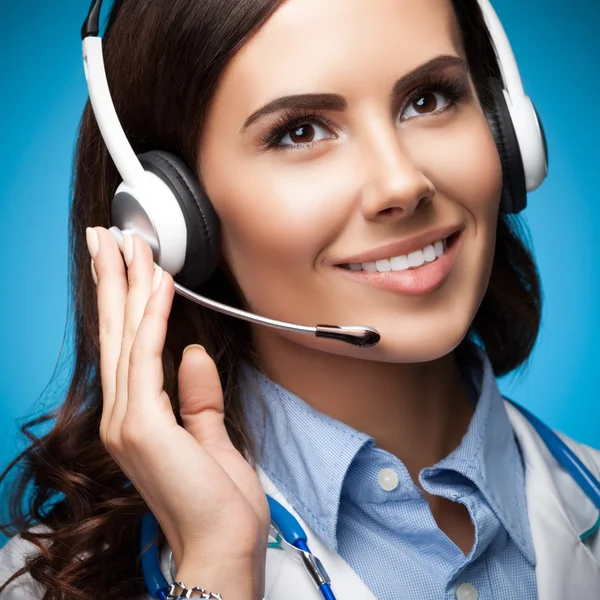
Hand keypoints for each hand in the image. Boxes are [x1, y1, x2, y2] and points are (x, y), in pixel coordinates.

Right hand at [87, 227, 268, 597]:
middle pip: (116, 334)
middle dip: (113, 281)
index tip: (122, 266)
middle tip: (108, 238)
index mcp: (136, 420)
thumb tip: (191, 355)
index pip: (125, 349)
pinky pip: (148, 357)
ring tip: (128, 245)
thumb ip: (197, 396)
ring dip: (128, 286)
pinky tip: (158, 285)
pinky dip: (153, 317)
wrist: (221, 548)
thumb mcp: (209, 439)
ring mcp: (128, 422)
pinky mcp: (145, 426)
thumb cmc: (217, 503)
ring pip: (126, 337)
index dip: (121, 304)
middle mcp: (123, 417)